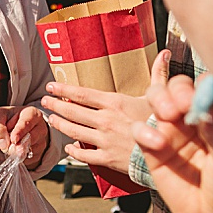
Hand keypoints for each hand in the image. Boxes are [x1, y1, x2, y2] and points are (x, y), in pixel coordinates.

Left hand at [0, 105, 48, 169]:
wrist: (14, 127)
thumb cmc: (6, 119)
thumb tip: (4, 145)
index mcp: (32, 114)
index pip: (27, 123)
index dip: (20, 131)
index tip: (14, 139)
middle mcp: (41, 128)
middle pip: (31, 139)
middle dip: (19, 146)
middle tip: (9, 150)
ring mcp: (41, 142)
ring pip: (30, 151)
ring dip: (15, 153)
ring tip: (6, 148)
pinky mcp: (38, 155)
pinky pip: (28, 161)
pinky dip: (17, 160)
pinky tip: (10, 153)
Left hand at [41, 57, 161, 174]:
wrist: (168, 152)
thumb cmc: (163, 122)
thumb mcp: (159, 96)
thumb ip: (158, 74)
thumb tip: (165, 53)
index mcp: (114, 103)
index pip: (82, 94)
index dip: (64, 89)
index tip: (51, 86)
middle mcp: (105, 120)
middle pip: (72, 111)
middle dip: (55, 105)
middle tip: (44, 101)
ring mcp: (104, 140)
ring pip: (74, 131)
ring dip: (60, 125)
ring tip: (51, 120)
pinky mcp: (106, 159)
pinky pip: (84, 155)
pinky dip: (74, 151)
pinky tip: (69, 147)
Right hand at [132, 69, 212, 212]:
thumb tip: (205, 107)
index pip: (206, 86)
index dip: (202, 88)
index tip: (202, 100)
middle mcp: (194, 116)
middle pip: (178, 86)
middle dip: (177, 90)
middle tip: (181, 106)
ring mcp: (172, 131)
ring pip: (157, 99)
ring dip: (159, 100)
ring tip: (168, 116)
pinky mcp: (153, 148)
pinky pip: (140, 130)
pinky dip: (144, 132)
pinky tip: (159, 145)